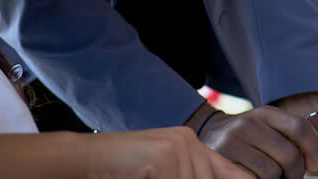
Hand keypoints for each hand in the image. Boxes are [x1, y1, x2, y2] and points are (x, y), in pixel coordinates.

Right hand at [83, 126, 247, 178]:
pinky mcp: (162, 157)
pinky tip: (143, 176)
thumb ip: (190, 175)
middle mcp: (190, 142)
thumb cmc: (124, 172)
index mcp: (193, 146)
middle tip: (159, 175)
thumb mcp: (164, 171)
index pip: (234, 173)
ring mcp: (177, 147)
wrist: (83, 159)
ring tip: (148, 175)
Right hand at [196, 106, 317, 178]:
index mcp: (266, 113)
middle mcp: (250, 123)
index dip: (317, 148)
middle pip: (288, 154)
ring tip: (272, 176)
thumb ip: (291, 138)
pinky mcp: (222, 159)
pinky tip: (255, 176)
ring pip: (271, 171)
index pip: (300, 127)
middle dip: (297, 172)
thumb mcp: (267, 128)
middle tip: (294, 178)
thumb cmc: (248, 136)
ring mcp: (234, 141)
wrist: (208, 133)